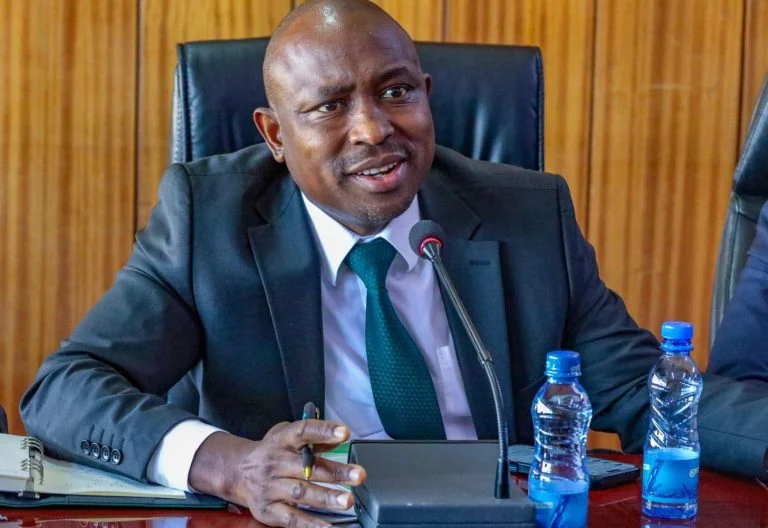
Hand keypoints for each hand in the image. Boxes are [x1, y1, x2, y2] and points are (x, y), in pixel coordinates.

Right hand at [189, 421, 365, 527]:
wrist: (237, 471)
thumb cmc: (272, 452)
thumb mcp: (288, 437)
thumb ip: (314, 439)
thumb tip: (339, 438)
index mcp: (282, 440)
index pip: (303, 431)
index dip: (324, 431)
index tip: (345, 432)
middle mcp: (275, 462)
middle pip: (307, 467)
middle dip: (335, 472)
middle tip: (359, 475)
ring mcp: (270, 487)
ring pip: (301, 492)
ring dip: (326, 497)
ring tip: (347, 500)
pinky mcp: (268, 509)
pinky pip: (291, 518)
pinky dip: (310, 524)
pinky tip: (327, 526)